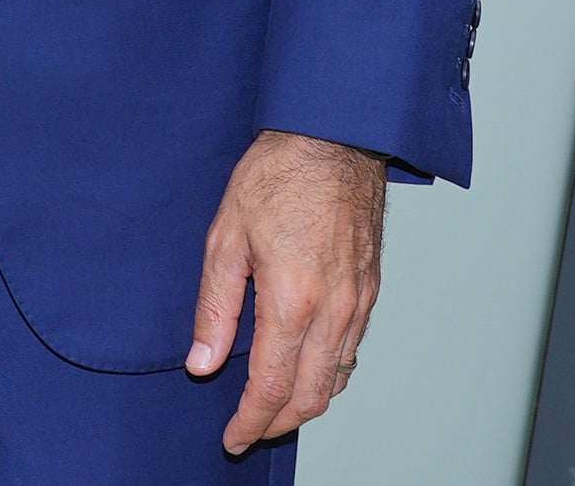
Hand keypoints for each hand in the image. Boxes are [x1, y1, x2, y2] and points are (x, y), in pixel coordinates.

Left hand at [188, 130, 386, 452]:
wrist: (333, 137)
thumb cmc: (277, 176)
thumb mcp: (225, 237)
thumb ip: (215, 308)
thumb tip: (203, 363)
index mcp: (294, 300)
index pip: (271, 386)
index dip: (250, 421)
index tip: (232, 437)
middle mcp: (335, 310)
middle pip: (310, 396)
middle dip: (278, 423)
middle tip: (248, 430)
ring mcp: (359, 302)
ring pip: (336, 379)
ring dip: (305, 404)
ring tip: (272, 408)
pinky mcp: (371, 290)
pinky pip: (351, 351)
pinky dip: (328, 375)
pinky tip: (305, 371)